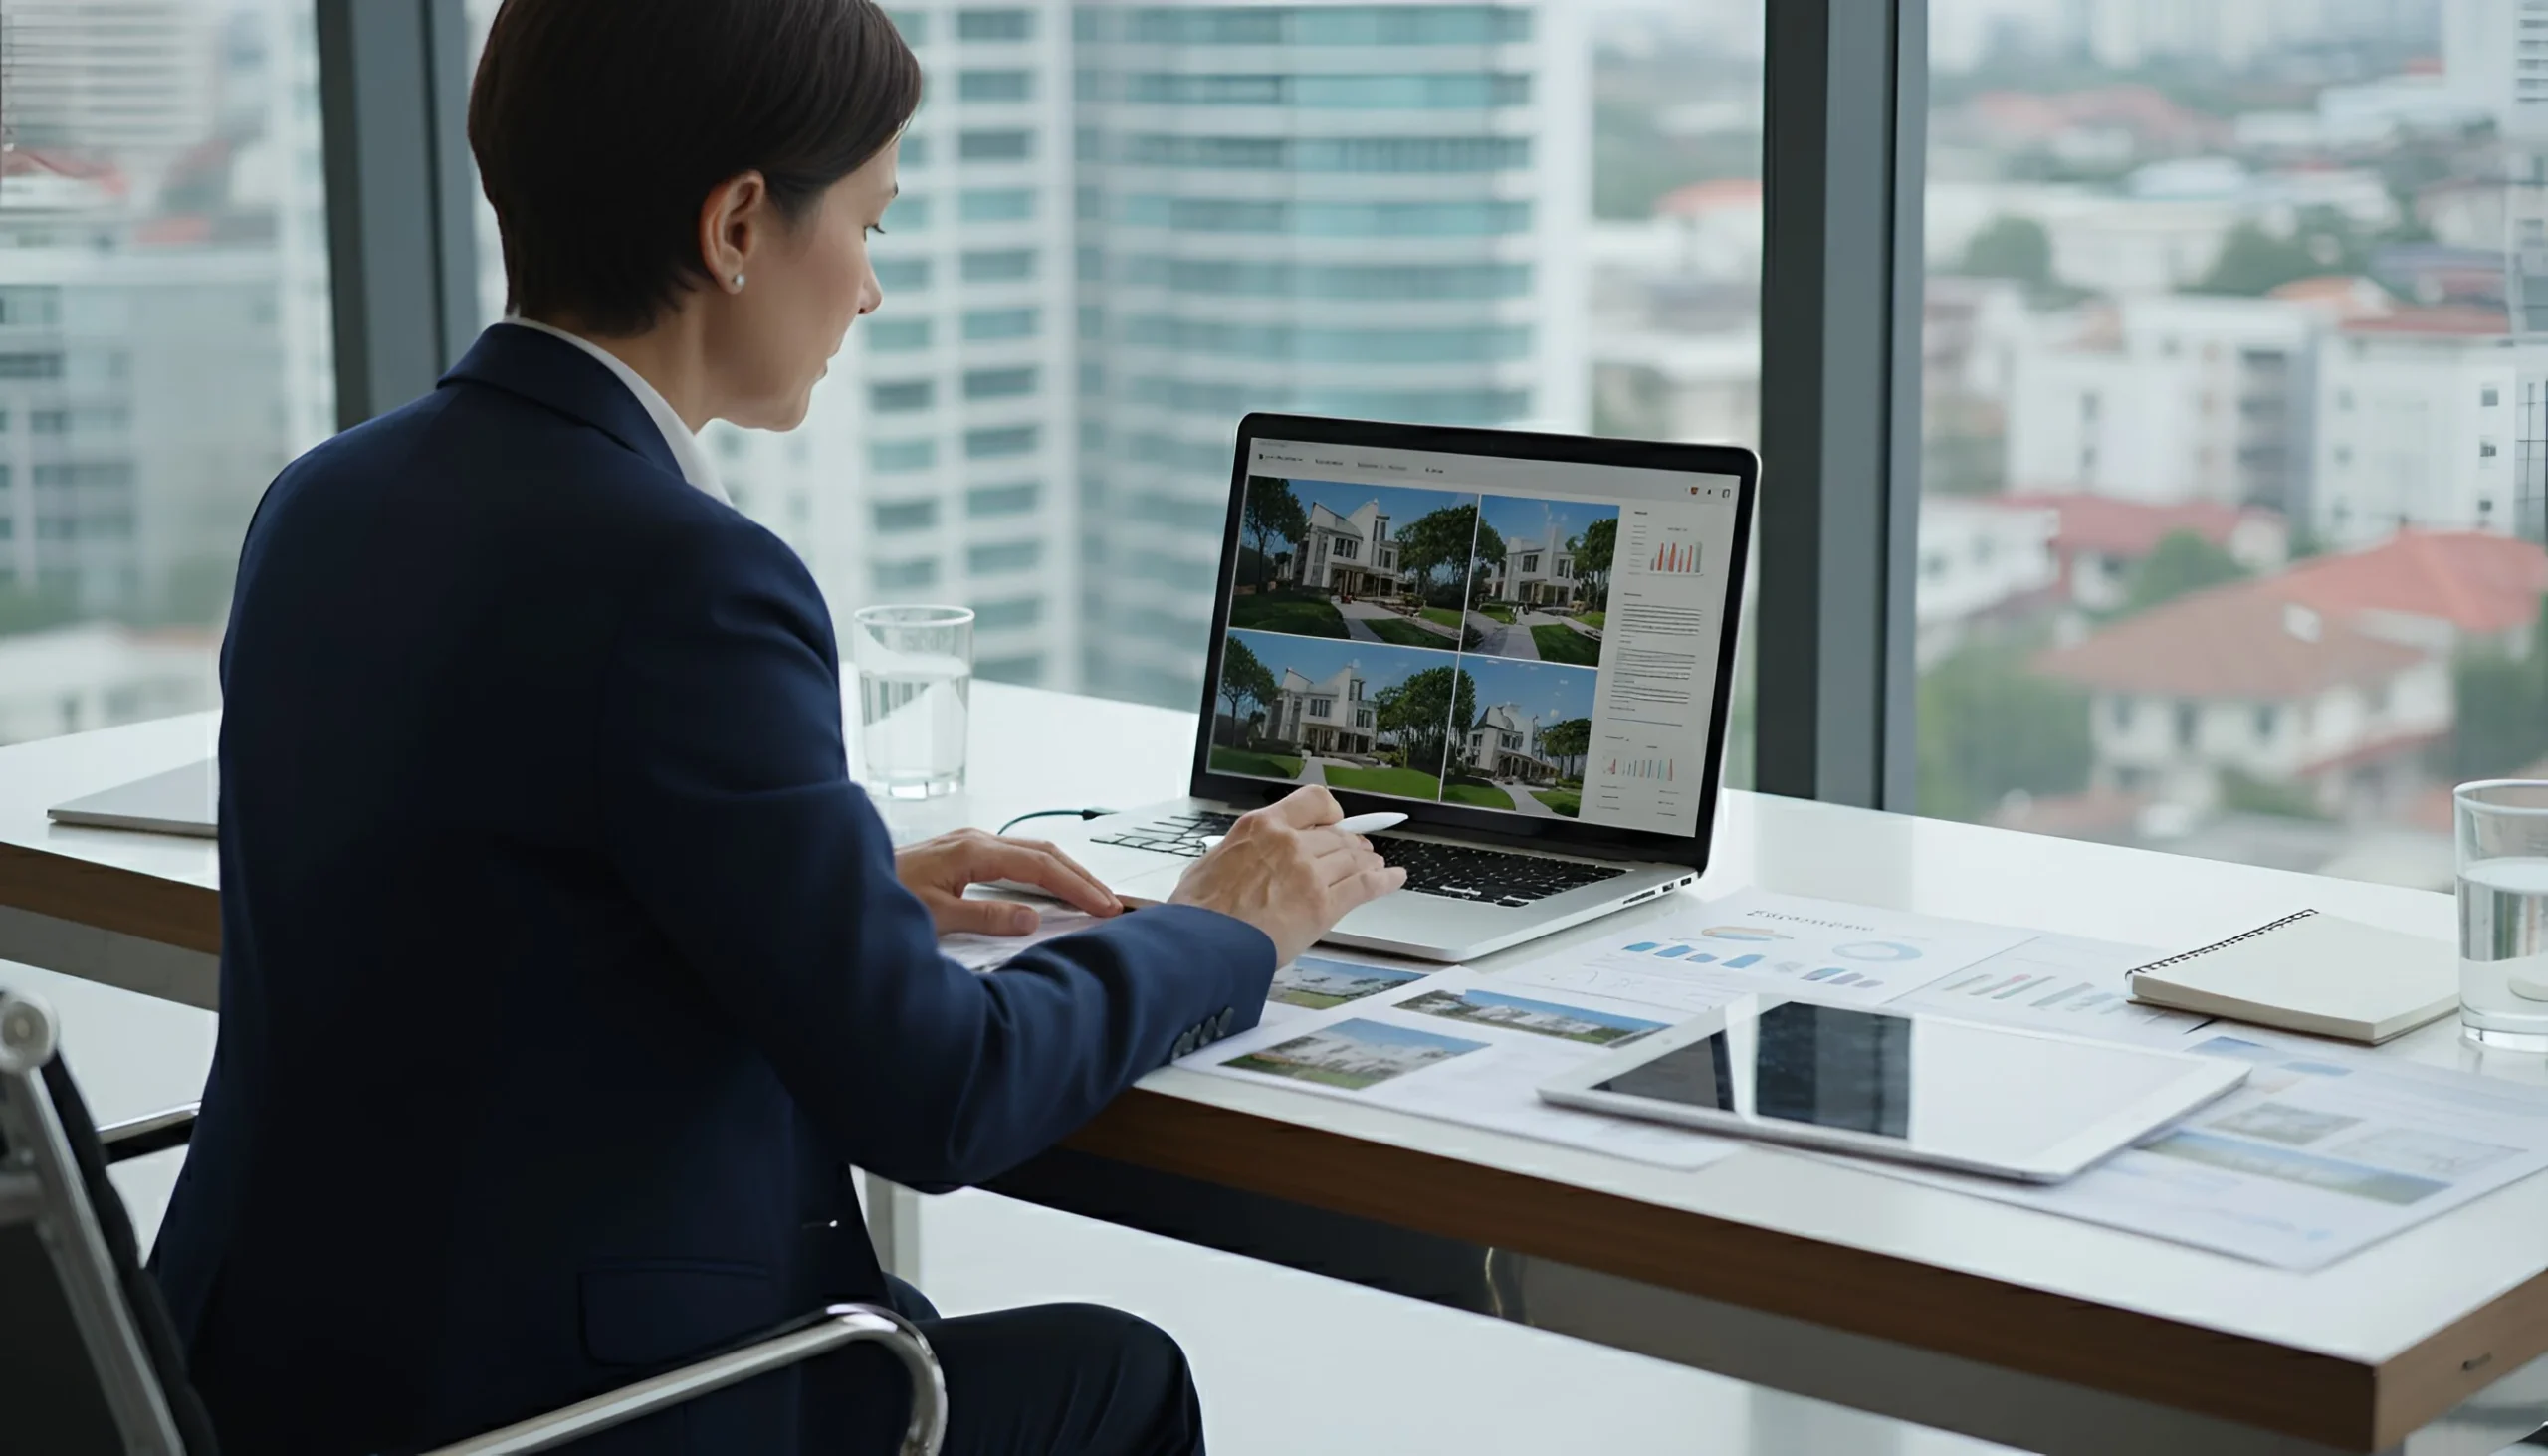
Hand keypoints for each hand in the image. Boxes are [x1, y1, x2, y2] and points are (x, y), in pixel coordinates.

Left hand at [896, 828, 1122, 936]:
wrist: (845, 883)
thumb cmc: (883, 896)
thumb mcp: (936, 917)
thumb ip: (986, 918)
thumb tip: (1032, 919)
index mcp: (973, 851)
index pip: (1041, 867)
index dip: (1077, 887)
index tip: (1104, 906)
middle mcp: (974, 840)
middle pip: (1044, 853)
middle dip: (1081, 876)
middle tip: (1110, 901)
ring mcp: (968, 843)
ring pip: (1031, 852)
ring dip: (1064, 873)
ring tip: (1090, 895)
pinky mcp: (961, 852)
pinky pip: (1014, 858)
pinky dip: (1041, 872)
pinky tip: (1048, 888)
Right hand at [1170, 786, 1404, 965]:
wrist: (1203, 943)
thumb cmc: (1199, 913)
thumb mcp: (1208, 864)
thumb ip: (1236, 853)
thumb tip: (1239, 858)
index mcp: (1261, 827)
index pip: (1311, 802)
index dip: (1329, 811)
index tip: (1334, 819)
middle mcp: (1289, 843)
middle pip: (1335, 836)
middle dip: (1351, 844)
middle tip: (1358, 851)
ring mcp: (1309, 873)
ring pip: (1352, 860)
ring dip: (1368, 862)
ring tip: (1376, 866)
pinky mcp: (1323, 905)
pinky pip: (1365, 886)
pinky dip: (1385, 881)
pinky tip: (1395, 879)